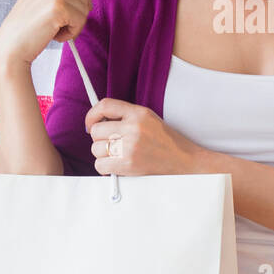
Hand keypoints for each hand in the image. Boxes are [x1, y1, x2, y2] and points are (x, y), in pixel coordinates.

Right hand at [0, 0, 90, 71]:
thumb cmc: (24, 33)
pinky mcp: (59, 7)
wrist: (10, 49)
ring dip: (74, 24)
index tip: (81, 7)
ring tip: (55, 32)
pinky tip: (56, 36)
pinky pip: (81, 20)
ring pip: (84, 8)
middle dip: (79, 13)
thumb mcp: (38, 5)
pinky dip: (72, 32)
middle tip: (65, 26)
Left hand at [86, 98, 204, 175]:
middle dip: (99, 139)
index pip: (105, 105)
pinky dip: (105, 167)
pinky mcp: (127, 164)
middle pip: (97, 131)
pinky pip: (99, 165)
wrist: (183, 161)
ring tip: (117, 155)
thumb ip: (125, 116)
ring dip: (102, 154)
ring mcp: (130, 147)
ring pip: (95, 149)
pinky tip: (116, 166)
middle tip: (110, 144)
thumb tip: (98, 121)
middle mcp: (133, 128)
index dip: (92, 115)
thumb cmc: (165, 141)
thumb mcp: (148, 119)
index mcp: (138, 113)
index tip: (90, 124)